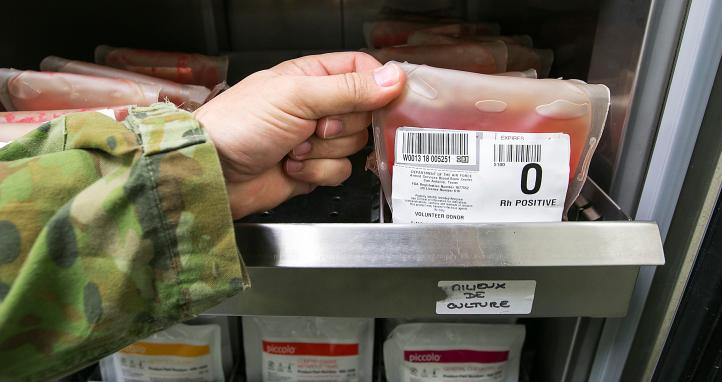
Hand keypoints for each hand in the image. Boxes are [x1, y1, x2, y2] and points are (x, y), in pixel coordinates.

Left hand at [193, 52, 404, 218]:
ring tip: (293, 146)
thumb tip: (393, 78)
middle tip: (312, 126)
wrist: (214, 172)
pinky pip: (340, 171)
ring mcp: (316, 138)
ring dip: (323, 151)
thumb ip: (349, 89)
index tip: (382, 101)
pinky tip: (292, 166)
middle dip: (340, 126)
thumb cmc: (239, 124)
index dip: (378, 86)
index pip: (363, 71)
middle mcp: (317, 105)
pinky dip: (317, 172)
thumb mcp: (297, 96)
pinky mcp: (314, 168)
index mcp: (313, 76)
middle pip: (364, 114)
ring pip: (353, 146)